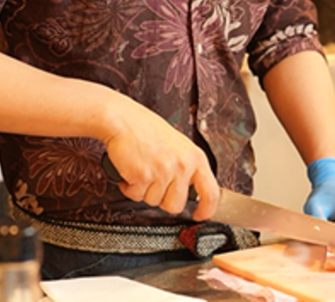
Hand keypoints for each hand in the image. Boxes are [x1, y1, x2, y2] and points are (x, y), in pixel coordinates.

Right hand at [103, 102, 219, 220]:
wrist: (122, 120)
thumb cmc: (146, 130)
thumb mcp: (179, 145)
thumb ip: (187, 167)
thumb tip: (191, 190)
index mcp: (195, 157)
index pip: (211, 193)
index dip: (206, 209)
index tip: (200, 214)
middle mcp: (182, 165)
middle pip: (176, 205)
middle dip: (162, 199)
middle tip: (153, 182)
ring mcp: (163, 171)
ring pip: (153, 201)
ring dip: (143, 190)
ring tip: (141, 169)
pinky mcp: (143, 176)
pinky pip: (135, 195)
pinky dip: (129, 186)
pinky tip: (130, 169)